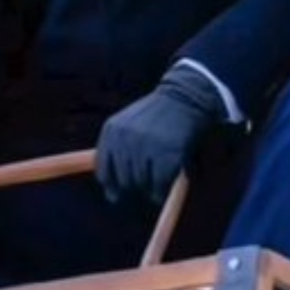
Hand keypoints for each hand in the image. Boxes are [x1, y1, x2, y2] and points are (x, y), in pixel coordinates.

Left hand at [96, 64, 224, 203]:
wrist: (186, 97)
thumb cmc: (156, 116)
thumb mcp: (128, 126)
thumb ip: (114, 153)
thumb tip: (107, 192)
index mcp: (112, 130)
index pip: (104, 171)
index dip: (113, 184)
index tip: (120, 190)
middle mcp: (126, 137)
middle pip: (124, 180)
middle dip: (135, 183)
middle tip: (147, 175)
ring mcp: (147, 145)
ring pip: (141, 183)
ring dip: (150, 186)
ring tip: (158, 175)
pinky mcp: (167, 153)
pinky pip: (159, 184)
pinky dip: (162, 190)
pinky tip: (165, 183)